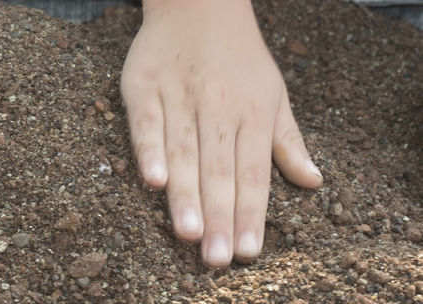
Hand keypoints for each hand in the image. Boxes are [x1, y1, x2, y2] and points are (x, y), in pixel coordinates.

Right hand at [120, 0, 321, 266]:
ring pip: (185, 151)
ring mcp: (181, 96)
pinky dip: (149, 149)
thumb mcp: (275, 94)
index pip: (254, 173)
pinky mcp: (145, 87)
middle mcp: (219, 108)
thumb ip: (289, 140)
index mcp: (253, 113)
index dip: (251, 214)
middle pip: (220, 170)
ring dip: (187, 193)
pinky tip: (153, 180)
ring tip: (189, 232)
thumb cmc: (241, 58)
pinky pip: (147, 122)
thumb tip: (313, 182)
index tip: (247, 251)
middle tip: (216, 258)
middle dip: (219, 217)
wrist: (201, 4)